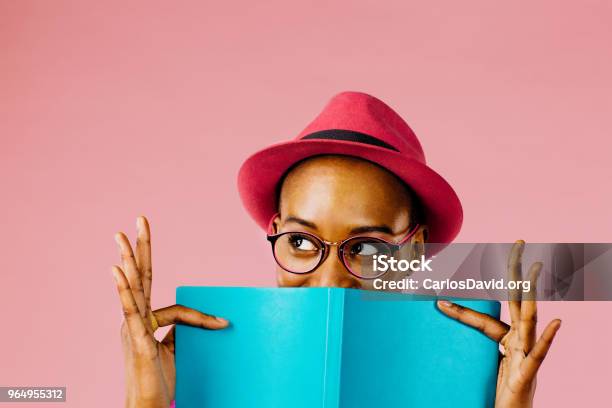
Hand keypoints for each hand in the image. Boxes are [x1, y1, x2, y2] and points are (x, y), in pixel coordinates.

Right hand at [111, 216, 228, 407]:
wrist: (147, 406)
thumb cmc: (160, 381)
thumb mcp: (177, 351)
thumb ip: (184, 332)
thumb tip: (208, 320)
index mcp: (146, 322)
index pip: (172, 305)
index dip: (200, 315)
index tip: (223, 324)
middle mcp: (136, 320)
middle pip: (140, 277)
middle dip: (140, 249)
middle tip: (140, 220)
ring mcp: (134, 328)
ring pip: (132, 288)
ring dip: (127, 259)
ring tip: (121, 235)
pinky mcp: (137, 338)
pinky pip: (130, 309)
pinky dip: (123, 289)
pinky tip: (117, 271)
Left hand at [437, 240, 560, 407]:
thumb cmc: (499, 394)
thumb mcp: (478, 368)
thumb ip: (465, 352)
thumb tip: (436, 336)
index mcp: (506, 341)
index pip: (482, 318)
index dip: (459, 311)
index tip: (438, 303)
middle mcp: (518, 343)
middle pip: (517, 302)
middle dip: (516, 273)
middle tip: (518, 243)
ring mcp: (525, 356)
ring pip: (529, 320)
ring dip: (532, 293)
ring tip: (535, 267)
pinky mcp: (528, 375)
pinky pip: (540, 354)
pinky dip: (548, 338)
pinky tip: (557, 322)